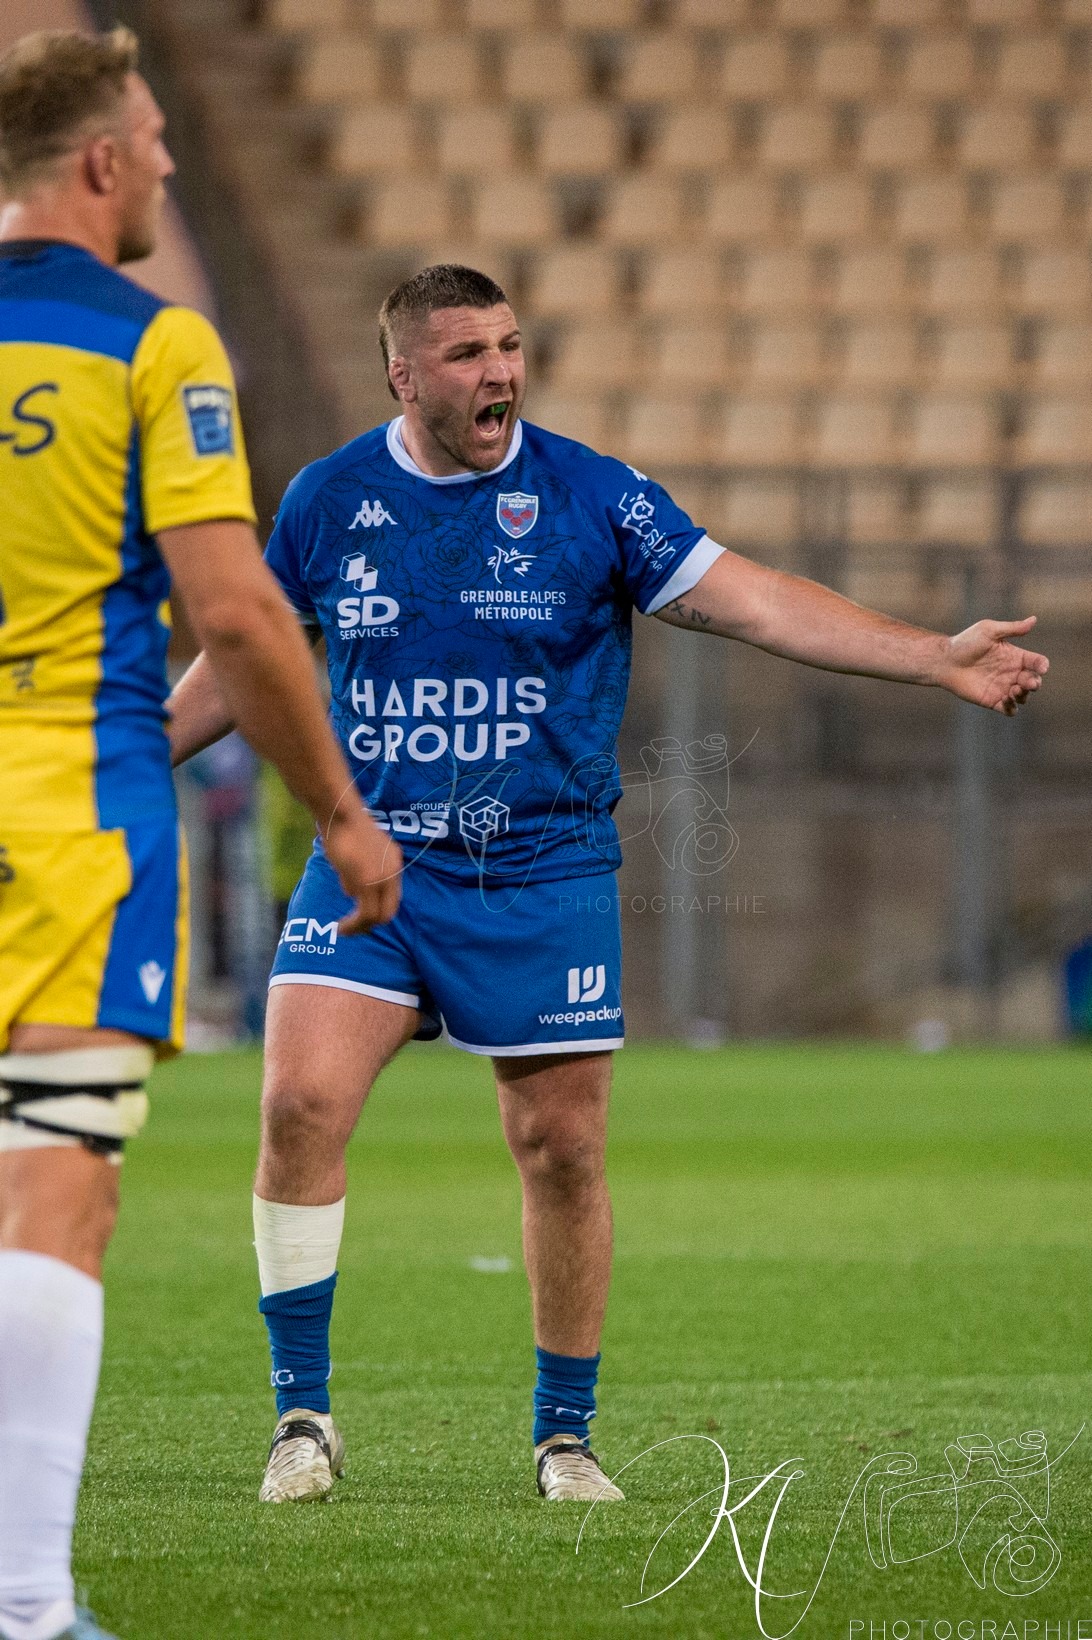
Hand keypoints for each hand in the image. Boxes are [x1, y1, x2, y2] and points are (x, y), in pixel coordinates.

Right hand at [322, 802, 402, 933]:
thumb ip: (361, 871)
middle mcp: (392, 870)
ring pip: (376, 915)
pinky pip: (364, 913)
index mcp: (393, 861)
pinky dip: (353, 925)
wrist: (340, 812)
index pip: (392, 896)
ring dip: (358, 927)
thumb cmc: (343, 827)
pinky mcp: (367, 882)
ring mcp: (381, 877)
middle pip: (388, 911)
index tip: (360, 917)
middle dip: (370, 925)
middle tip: (352, 930)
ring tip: (342, 929)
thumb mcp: (358, 851)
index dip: (378, 911)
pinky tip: (340, 927)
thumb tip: (352, 892)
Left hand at [938, 616, 1048, 715]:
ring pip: (1024, 697)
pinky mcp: (992, 701)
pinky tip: (1005, 700)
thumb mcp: (989, 630)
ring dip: (1024, 696)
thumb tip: (1034, 619)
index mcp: (1015, 656)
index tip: (1042, 667)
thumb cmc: (965, 642)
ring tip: (1013, 690)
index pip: (1037, 662)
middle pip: (1033, 681)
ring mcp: (1003, 688)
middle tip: (1026, 682)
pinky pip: (1010, 710)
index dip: (1042, 665)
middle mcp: (1012, 673)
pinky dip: (1012, 708)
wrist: (945, 661)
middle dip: (1034, 683)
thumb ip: (1012, 628)